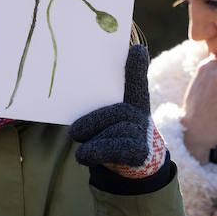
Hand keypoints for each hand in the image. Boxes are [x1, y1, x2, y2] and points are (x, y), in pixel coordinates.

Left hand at [69, 44, 165, 177]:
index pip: (136, 82)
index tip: (136, 50)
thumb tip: (73, 103)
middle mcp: (142, 116)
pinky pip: (113, 148)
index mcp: (133, 103)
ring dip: (92, 137)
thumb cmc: (111, 135)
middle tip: (74, 131)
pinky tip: (82, 155)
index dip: (136, 67)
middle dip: (93, 121)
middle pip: (119, 111)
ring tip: (80, 143)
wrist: (131, 166)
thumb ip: (94, 104)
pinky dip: (94, 151)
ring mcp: (144, 135)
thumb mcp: (104, 119)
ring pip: (115, 130)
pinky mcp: (140, 153)